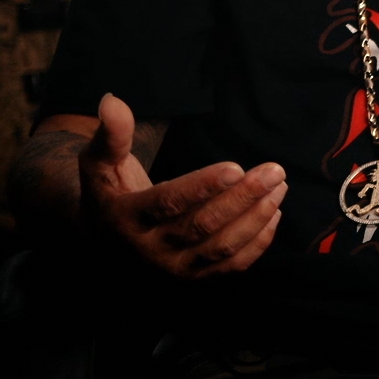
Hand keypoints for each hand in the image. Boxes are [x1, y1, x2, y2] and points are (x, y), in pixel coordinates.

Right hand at [80, 94, 285, 278]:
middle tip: (274, 171)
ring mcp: (173, 268)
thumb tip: (111, 100)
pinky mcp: (194, 278)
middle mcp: (149, 250)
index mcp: (125, 219)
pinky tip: (274, 213)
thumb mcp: (99, 163)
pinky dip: (257, 243)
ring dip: (256, 218)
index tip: (236, 167)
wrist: (105, 241)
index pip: (168, 203)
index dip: (202, 186)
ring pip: (220, 247)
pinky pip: (230, 266)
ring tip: (279, 187)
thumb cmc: (109, 192)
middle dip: (242, 198)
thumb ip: (111, 134)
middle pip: (202, 226)